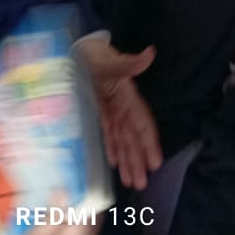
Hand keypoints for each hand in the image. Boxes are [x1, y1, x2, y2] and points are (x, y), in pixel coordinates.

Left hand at [76, 40, 161, 190]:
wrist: (77, 50)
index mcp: (127, 96)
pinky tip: (114, 164)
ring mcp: (111, 110)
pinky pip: (108, 134)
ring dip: (127, 160)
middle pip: (133, 137)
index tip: (156, 163)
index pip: (142, 123)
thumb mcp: (108, 60)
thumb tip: (150, 54)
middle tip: (142, 184)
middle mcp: (122, 106)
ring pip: (122, 139)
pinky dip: (112, 149)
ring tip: (131, 182)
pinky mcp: (99, 111)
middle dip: (138, 160)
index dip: (149, 143)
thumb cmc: (93, 54)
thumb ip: (128, 62)